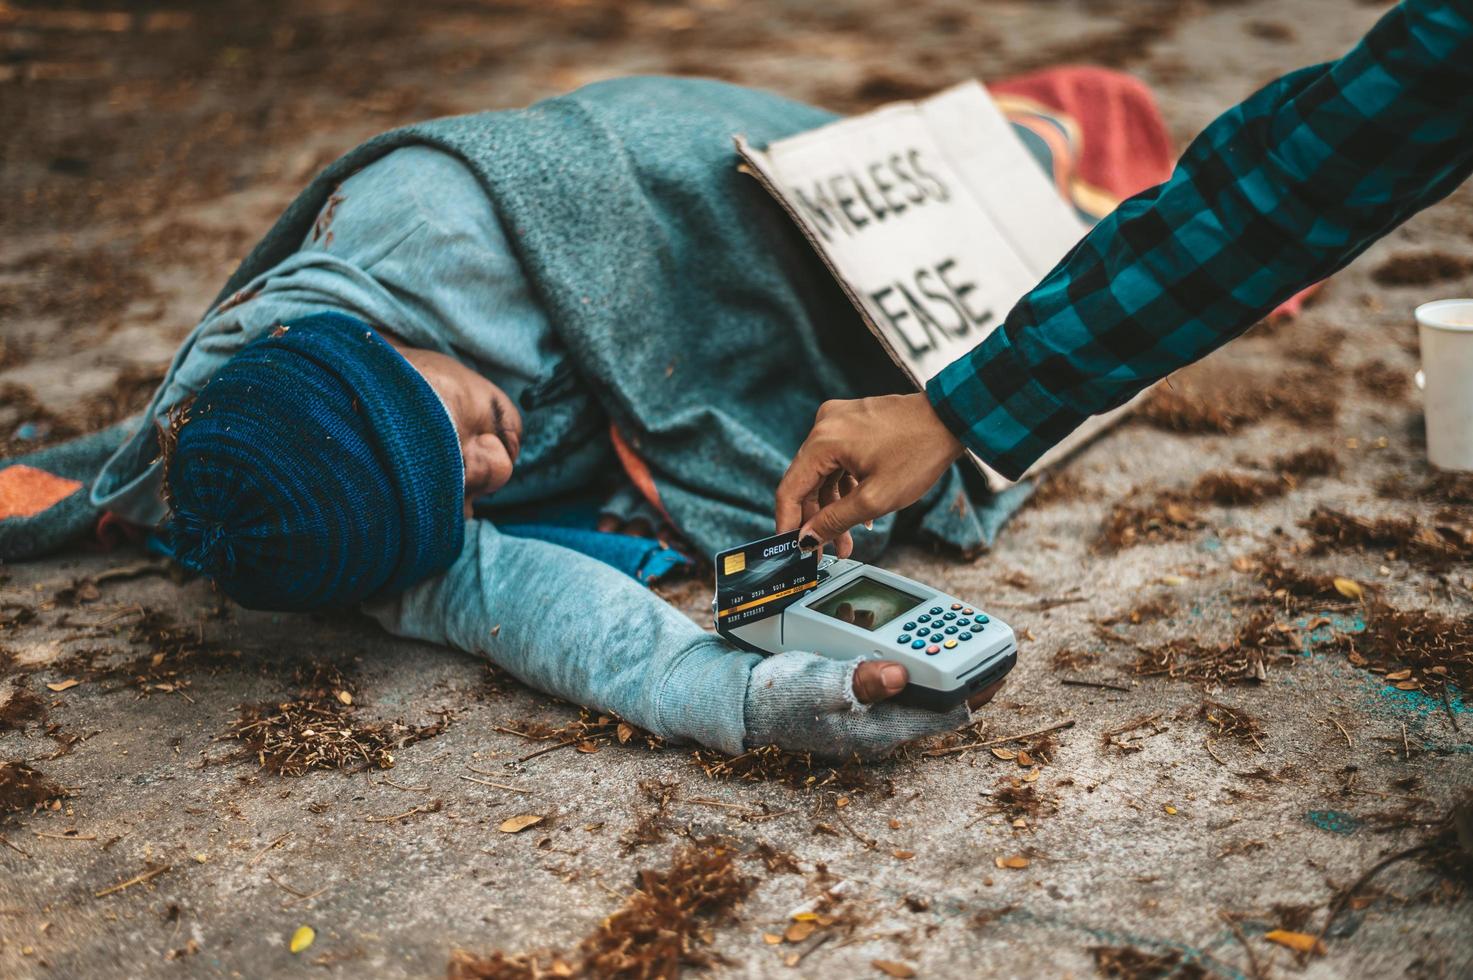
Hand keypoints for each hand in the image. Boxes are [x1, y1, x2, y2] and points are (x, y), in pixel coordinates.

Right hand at [745, 651, 1004, 760]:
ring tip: (953, 625)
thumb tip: (901, 676)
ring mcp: (874, 708)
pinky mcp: (863, 692)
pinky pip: (900, 672)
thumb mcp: (817, 684)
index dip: (975, 687)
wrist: (743, 697)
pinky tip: (912, 627)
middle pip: (941, 696)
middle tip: (979, 633)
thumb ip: (858, 681)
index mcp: (881, 728)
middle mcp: (884, 722)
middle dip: (961, 664)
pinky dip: (911, 650)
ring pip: (922, 682)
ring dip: (937, 654)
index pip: (947, 714)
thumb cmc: (777, 695)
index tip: (997, 663)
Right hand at [776, 393, 963, 551]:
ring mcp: (839, 420)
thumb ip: (834, 521)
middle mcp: (825, 425)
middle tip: (827, 552)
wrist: (951, 420)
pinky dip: (845, 486)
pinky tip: (861, 510)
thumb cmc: (918, 453)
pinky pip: (838, 461)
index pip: (789, 490)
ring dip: (833, 507)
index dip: (788, 524)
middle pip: (806, 483)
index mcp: (823, 441)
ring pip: (824, 474)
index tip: (791, 549)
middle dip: (817, 520)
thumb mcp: (875, 499)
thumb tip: (807, 539)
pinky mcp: (853, 422)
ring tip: (848, 539)